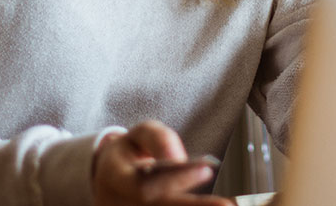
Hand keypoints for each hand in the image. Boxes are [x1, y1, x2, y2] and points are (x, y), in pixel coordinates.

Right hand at [92, 120, 231, 205]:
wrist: (108, 181)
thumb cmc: (130, 155)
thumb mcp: (138, 136)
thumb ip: (158, 140)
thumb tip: (178, 159)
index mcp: (116, 180)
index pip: (146, 185)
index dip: (176, 179)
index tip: (206, 168)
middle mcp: (122, 205)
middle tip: (226, 204)